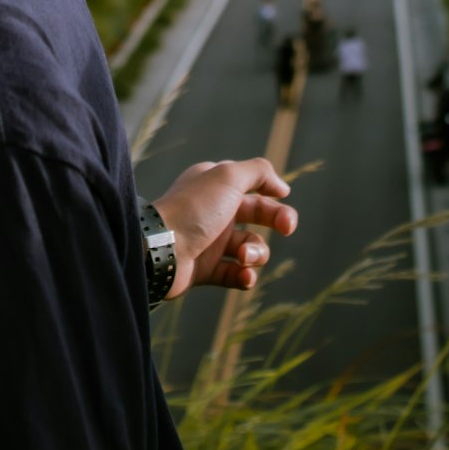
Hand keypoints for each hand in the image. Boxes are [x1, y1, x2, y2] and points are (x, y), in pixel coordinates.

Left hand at [152, 158, 297, 298]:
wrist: (161, 249)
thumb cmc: (195, 209)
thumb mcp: (228, 177)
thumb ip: (258, 172)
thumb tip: (282, 186)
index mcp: (216, 185)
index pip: (251, 184)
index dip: (271, 189)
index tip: (284, 195)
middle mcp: (214, 211)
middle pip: (258, 215)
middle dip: (278, 220)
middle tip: (288, 228)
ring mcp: (210, 241)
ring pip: (250, 248)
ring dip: (255, 253)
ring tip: (242, 256)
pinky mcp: (206, 270)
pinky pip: (236, 275)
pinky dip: (244, 277)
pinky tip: (243, 275)